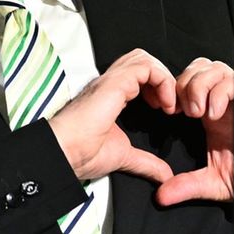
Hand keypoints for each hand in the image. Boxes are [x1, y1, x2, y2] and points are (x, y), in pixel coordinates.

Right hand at [47, 49, 175, 184]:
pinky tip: (164, 104)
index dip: (156, 86)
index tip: (164, 110)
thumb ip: (145, 163)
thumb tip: (164, 175)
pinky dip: (162, 81)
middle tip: (168, 103)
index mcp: (110, 96)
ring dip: (163, 78)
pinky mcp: (115, 83)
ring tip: (167, 103)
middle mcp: (110, 84)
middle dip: (161, 77)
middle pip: (141, 59)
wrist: (66, 153)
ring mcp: (111, 81)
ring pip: (144, 58)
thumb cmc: (82, 153)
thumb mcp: (123, 157)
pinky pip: (146, 68)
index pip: (137, 74)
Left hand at [154, 58, 233, 207]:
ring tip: (196, 112)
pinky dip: (221, 91)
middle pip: (198, 68)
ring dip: (199, 84)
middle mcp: (225, 103)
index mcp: (211, 116)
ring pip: (215, 68)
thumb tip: (160, 197)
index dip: (171, 92)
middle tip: (181, 111)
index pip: (186, 83)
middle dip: (182, 83)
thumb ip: (188, 186)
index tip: (167, 114)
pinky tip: (214, 114)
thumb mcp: (216, 184)